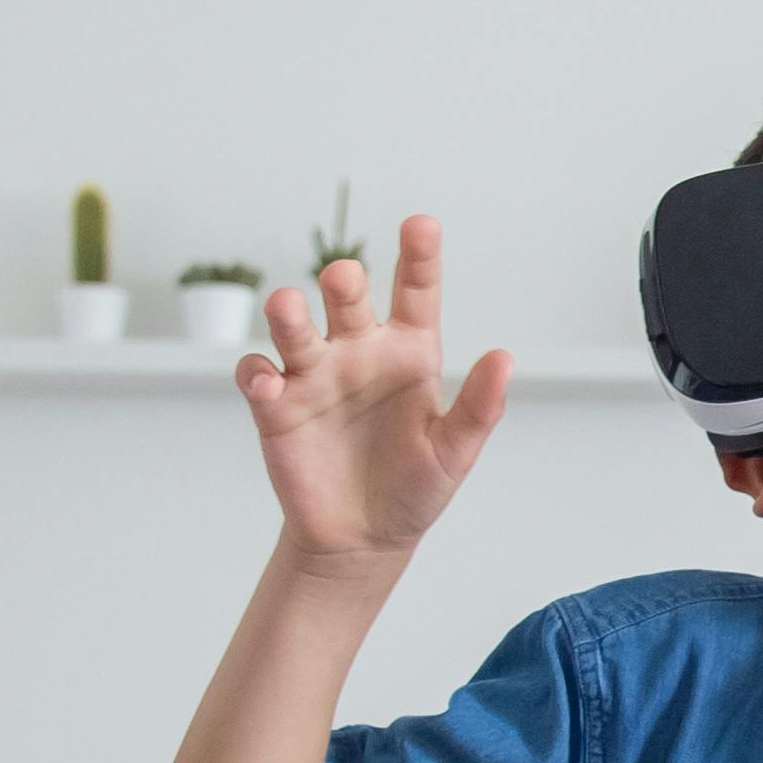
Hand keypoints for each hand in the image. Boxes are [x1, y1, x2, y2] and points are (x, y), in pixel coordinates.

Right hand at [238, 215, 511, 576]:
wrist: (364, 537)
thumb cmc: (415, 488)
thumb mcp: (455, 453)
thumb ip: (478, 407)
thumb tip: (505, 359)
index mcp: (408, 353)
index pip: (415, 293)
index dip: (418, 257)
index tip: (421, 224)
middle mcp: (359, 352)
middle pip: (347, 299)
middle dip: (342, 284)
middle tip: (343, 279)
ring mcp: (315, 375)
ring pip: (294, 327)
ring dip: (287, 313)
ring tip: (288, 307)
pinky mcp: (277, 406)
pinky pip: (258, 375)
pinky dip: (256, 373)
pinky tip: (268, 384)